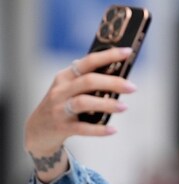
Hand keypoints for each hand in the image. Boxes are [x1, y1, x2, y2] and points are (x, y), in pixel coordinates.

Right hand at [24, 47, 136, 180]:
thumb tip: (119, 75)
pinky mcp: (62, 127)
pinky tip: (113, 130)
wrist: (38, 130)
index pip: (88, 61)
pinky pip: (83, 128)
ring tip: (124, 107)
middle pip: (88, 81)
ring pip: (84, 102)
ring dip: (107, 104)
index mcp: (66, 76)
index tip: (128, 52)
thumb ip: (89, 81)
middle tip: (133, 87)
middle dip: (113, 82)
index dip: (108, 56)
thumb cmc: (62, 106)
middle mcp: (61, 90)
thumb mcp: (70, 89)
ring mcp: (59, 108)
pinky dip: (99, 130)